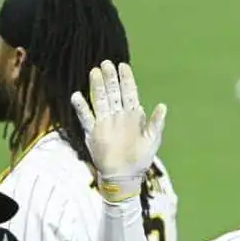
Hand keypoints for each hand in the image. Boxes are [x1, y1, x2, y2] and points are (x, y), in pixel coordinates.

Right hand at [70, 60, 166, 202]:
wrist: (125, 177)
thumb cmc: (140, 159)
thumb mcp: (152, 140)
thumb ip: (156, 123)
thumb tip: (162, 105)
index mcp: (132, 116)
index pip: (129, 92)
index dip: (126, 79)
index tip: (123, 66)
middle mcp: (117, 116)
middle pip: (113, 93)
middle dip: (110, 78)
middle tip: (106, 64)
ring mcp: (104, 122)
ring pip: (100, 100)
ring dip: (97, 87)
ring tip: (94, 72)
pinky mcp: (92, 132)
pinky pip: (85, 117)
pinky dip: (81, 107)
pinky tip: (76, 96)